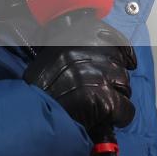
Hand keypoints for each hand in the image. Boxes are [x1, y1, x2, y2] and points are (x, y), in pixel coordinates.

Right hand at [23, 13, 136, 136]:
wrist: (28, 110)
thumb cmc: (38, 86)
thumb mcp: (54, 54)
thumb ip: (77, 50)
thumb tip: (106, 54)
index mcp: (76, 36)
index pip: (114, 39)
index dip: (123, 52)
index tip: (128, 61)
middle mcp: (89, 51)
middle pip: (119, 64)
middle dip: (115, 79)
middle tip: (100, 92)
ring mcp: (98, 75)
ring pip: (124, 85)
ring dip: (116, 97)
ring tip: (97, 106)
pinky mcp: (105, 99)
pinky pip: (126, 108)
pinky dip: (120, 116)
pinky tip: (107, 119)